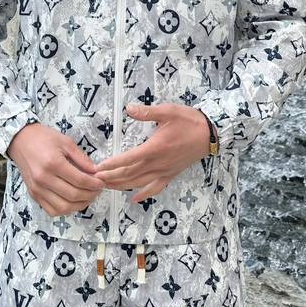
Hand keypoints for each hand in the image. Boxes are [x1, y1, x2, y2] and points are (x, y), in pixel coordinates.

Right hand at [6, 124, 104, 216]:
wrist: (21, 140)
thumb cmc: (43, 138)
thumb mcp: (66, 142)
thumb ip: (81, 158)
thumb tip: (95, 172)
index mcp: (53, 164)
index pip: (80, 180)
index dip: (94, 184)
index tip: (101, 182)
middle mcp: (44, 179)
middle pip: (73, 195)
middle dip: (90, 195)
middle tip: (98, 190)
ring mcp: (37, 189)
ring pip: (63, 207)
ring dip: (79, 205)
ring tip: (88, 197)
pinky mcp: (33, 194)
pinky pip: (51, 210)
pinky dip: (65, 210)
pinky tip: (73, 202)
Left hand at [94, 102, 209, 203]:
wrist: (210, 135)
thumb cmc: (189, 121)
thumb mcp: (168, 111)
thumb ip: (147, 112)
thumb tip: (129, 108)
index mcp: (154, 148)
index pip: (128, 159)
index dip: (112, 164)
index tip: (98, 168)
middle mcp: (157, 163)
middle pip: (130, 174)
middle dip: (111, 178)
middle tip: (95, 180)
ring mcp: (164, 171)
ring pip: (139, 183)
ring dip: (121, 186)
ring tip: (107, 187)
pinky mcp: (170, 175)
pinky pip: (155, 188)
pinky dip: (143, 195)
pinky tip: (134, 199)